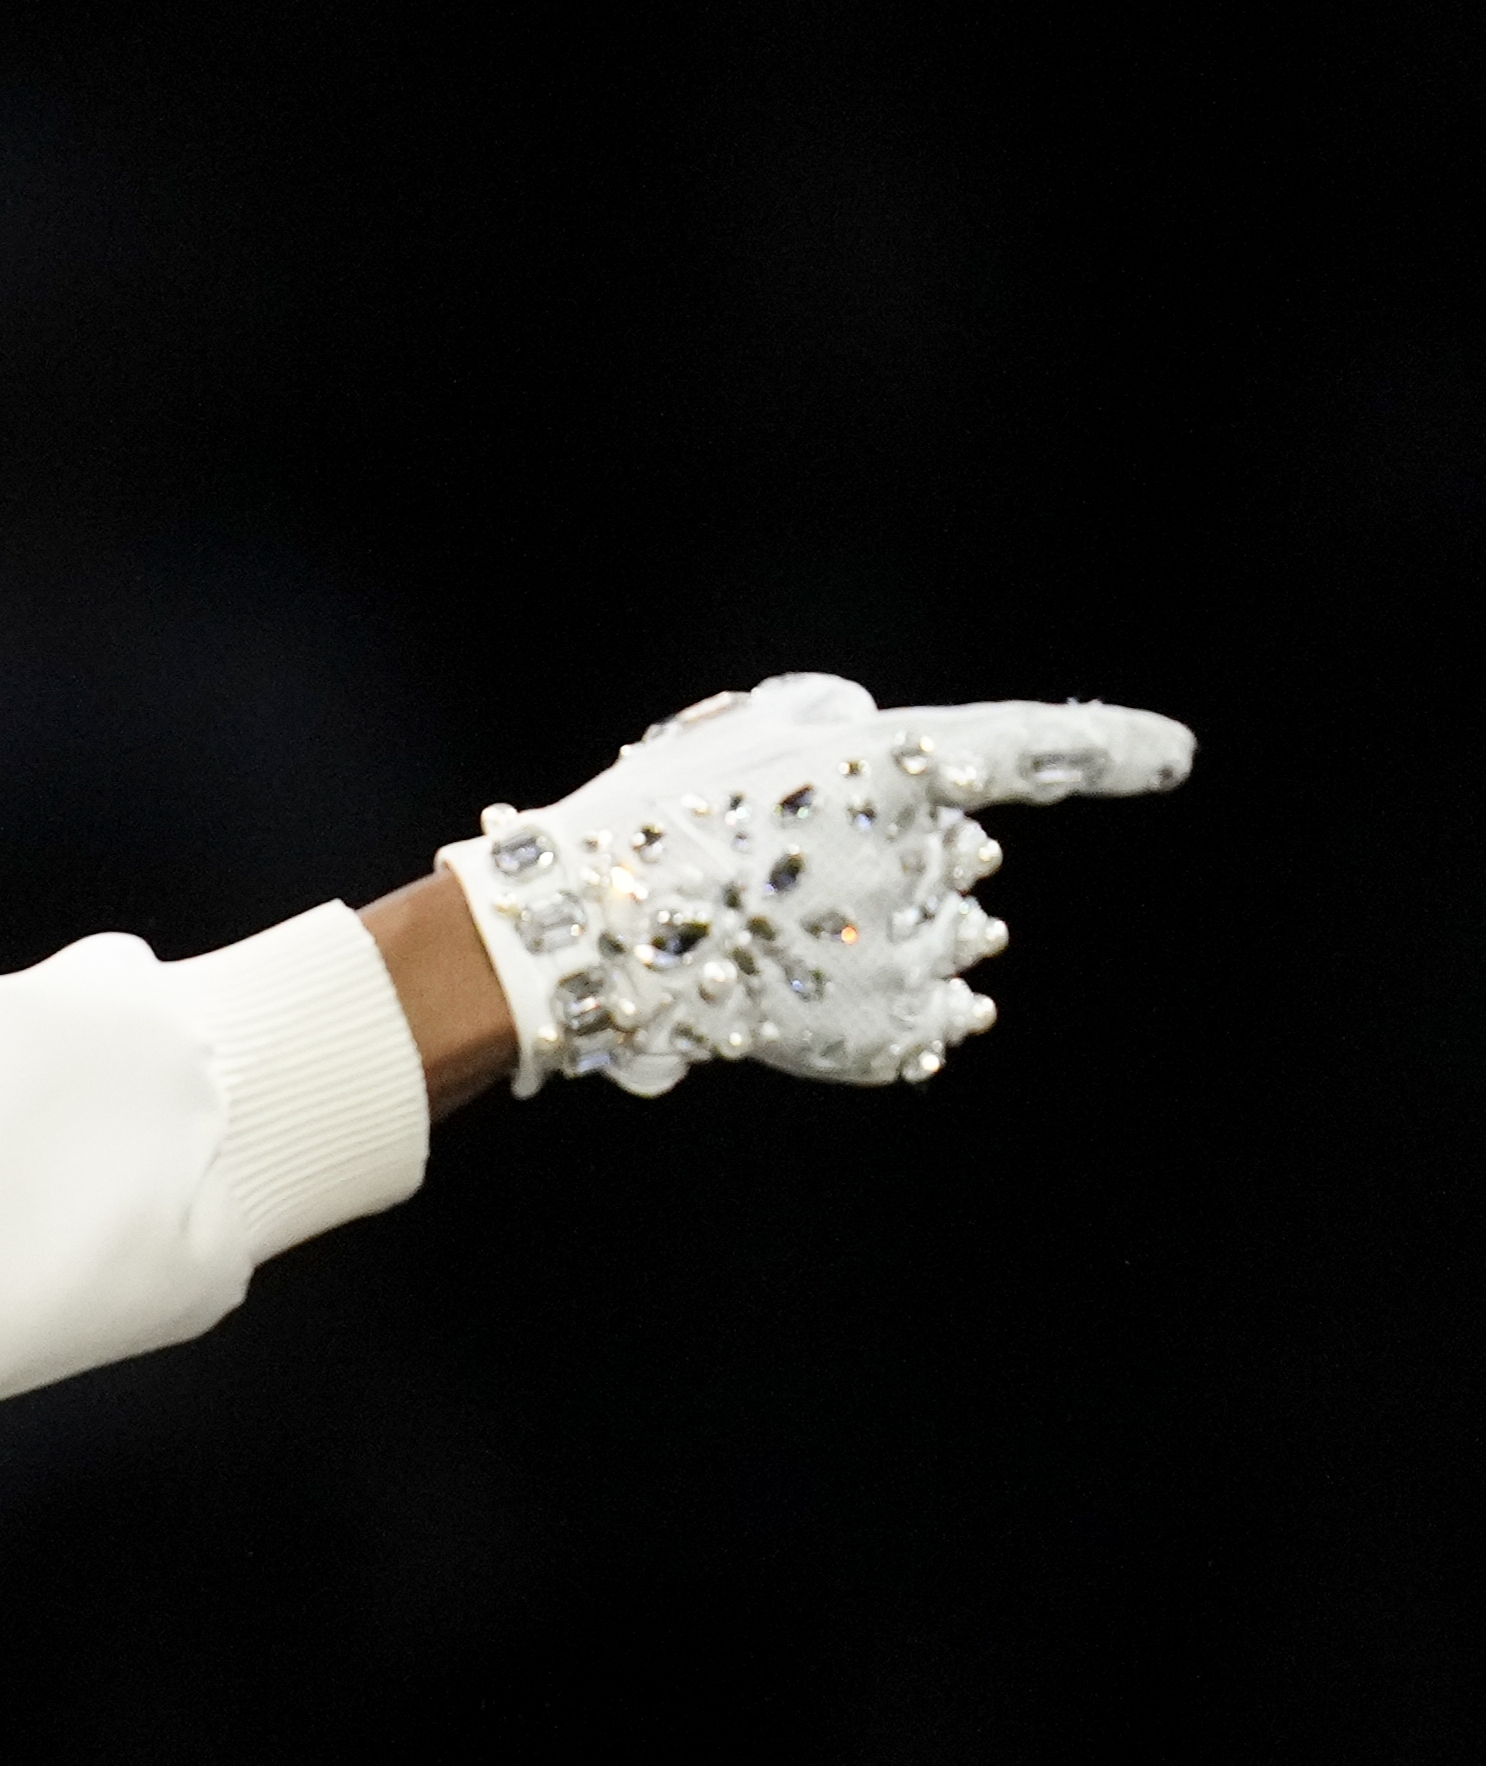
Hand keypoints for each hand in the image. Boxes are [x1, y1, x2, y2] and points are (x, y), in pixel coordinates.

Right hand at [443, 673, 1194, 1097]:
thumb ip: (852, 742)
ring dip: (902, 932)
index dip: (1115, 750)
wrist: (587, 941)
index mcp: (889, 761)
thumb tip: (934, 790)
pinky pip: (944, 1014)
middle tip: (800, 870)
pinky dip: (898, 1003)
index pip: (1039, 749)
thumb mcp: (745, 738)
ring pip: (962, 935)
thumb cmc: (650, 826)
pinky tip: (826, 993)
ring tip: (797, 938)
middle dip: (916, 856)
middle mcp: (923, 851)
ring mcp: (912, 947)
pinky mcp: (894, 1027)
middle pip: (972, 850)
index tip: (1178, 755)